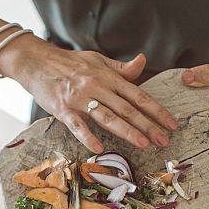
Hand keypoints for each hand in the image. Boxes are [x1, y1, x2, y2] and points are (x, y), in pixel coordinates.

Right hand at [2, 43, 178, 152]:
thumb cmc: (69, 63)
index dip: (156, 109)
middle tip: (163, 140)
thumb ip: (121, 68)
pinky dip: (88, 137)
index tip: (171, 123)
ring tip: (143, 144)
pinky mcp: (62, 109)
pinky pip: (77, 125)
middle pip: (126, 108)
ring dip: (127, 131)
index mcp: (107, 76)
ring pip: (107, 117)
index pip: (137, 95)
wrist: (36, 62)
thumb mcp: (97, 60)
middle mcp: (96, 86)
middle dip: (147, 125)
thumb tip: (143, 62)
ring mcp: (79, 99)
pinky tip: (99, 148)